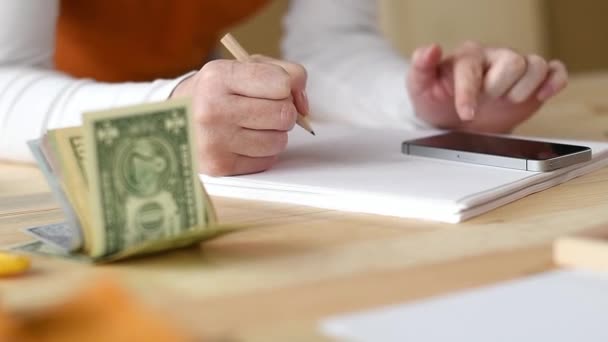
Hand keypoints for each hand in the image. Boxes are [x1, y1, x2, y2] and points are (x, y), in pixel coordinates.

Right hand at [171, 56, 307, 175]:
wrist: (175, 120)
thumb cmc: (219, 91)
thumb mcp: (243, 67)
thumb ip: (285, 74)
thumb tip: (304, 107)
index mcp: (218, 77)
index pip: (281, 83)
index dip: (285, 87)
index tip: (272, 89)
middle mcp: (212, 109)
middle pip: (284, 115)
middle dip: (282, 112)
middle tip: (263, 109)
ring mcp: (215, 141)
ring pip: (279, 141)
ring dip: (273, 134)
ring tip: (250, 126)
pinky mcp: (220, 167)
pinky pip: (267, 161)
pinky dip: (262, 153)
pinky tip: (243, 142)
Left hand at [407, 41, 567, 132]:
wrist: (452, 121)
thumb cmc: (437, 99)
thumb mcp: (419, 87)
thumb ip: (420, 67)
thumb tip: (431, 48)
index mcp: (467, 56)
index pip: (473, 67)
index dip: (469, 92)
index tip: (466, 114)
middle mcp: (494, 58)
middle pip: (512, 61)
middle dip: (499, 88)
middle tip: (487, 101)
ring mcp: (515, 69)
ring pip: (536, 65)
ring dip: (524, 88)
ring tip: (507, 101)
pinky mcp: (532, 83)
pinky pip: (554, 72)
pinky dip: (554, 82)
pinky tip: (542, 95)